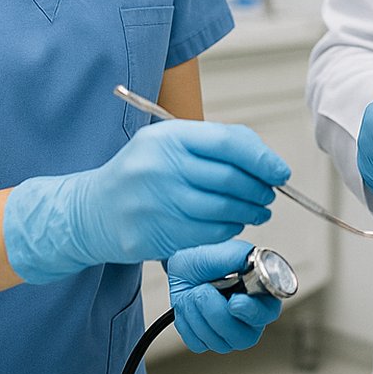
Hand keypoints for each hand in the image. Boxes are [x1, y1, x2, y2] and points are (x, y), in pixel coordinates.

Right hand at [4, 120, 290, 283]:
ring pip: (223, 211)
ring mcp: (156, 204)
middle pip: (230, 180)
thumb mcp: (169, 142)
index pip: (229, 143)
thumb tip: (263, 159)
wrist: (92, 209)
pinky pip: (209, 235)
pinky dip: (230, 230)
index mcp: (168, 138)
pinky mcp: (155, 235)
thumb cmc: (141, 172)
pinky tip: (232, 224)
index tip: (280, 171)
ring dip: (250, 212)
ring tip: (257, 210)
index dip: (262, 159)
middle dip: (260, 189)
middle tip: (269, 194)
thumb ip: (213, 143)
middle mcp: (161, 168)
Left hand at [167, 240, 282, 353]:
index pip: (267, 314)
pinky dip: (187, 321)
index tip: (233, 301)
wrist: (182, 268)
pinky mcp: (207, 342)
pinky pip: (197, 342)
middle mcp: (249, 320)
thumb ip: (240, 257)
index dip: (251, 311)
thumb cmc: (207, 260)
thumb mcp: (223, 252)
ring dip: (197, 311)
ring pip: (216, 341)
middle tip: (204, 288)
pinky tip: (190, 306)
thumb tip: (254, 263)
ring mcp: (228, 335)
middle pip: (242, 337)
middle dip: (215, 311)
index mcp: (261, 296)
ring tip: (195, 292)